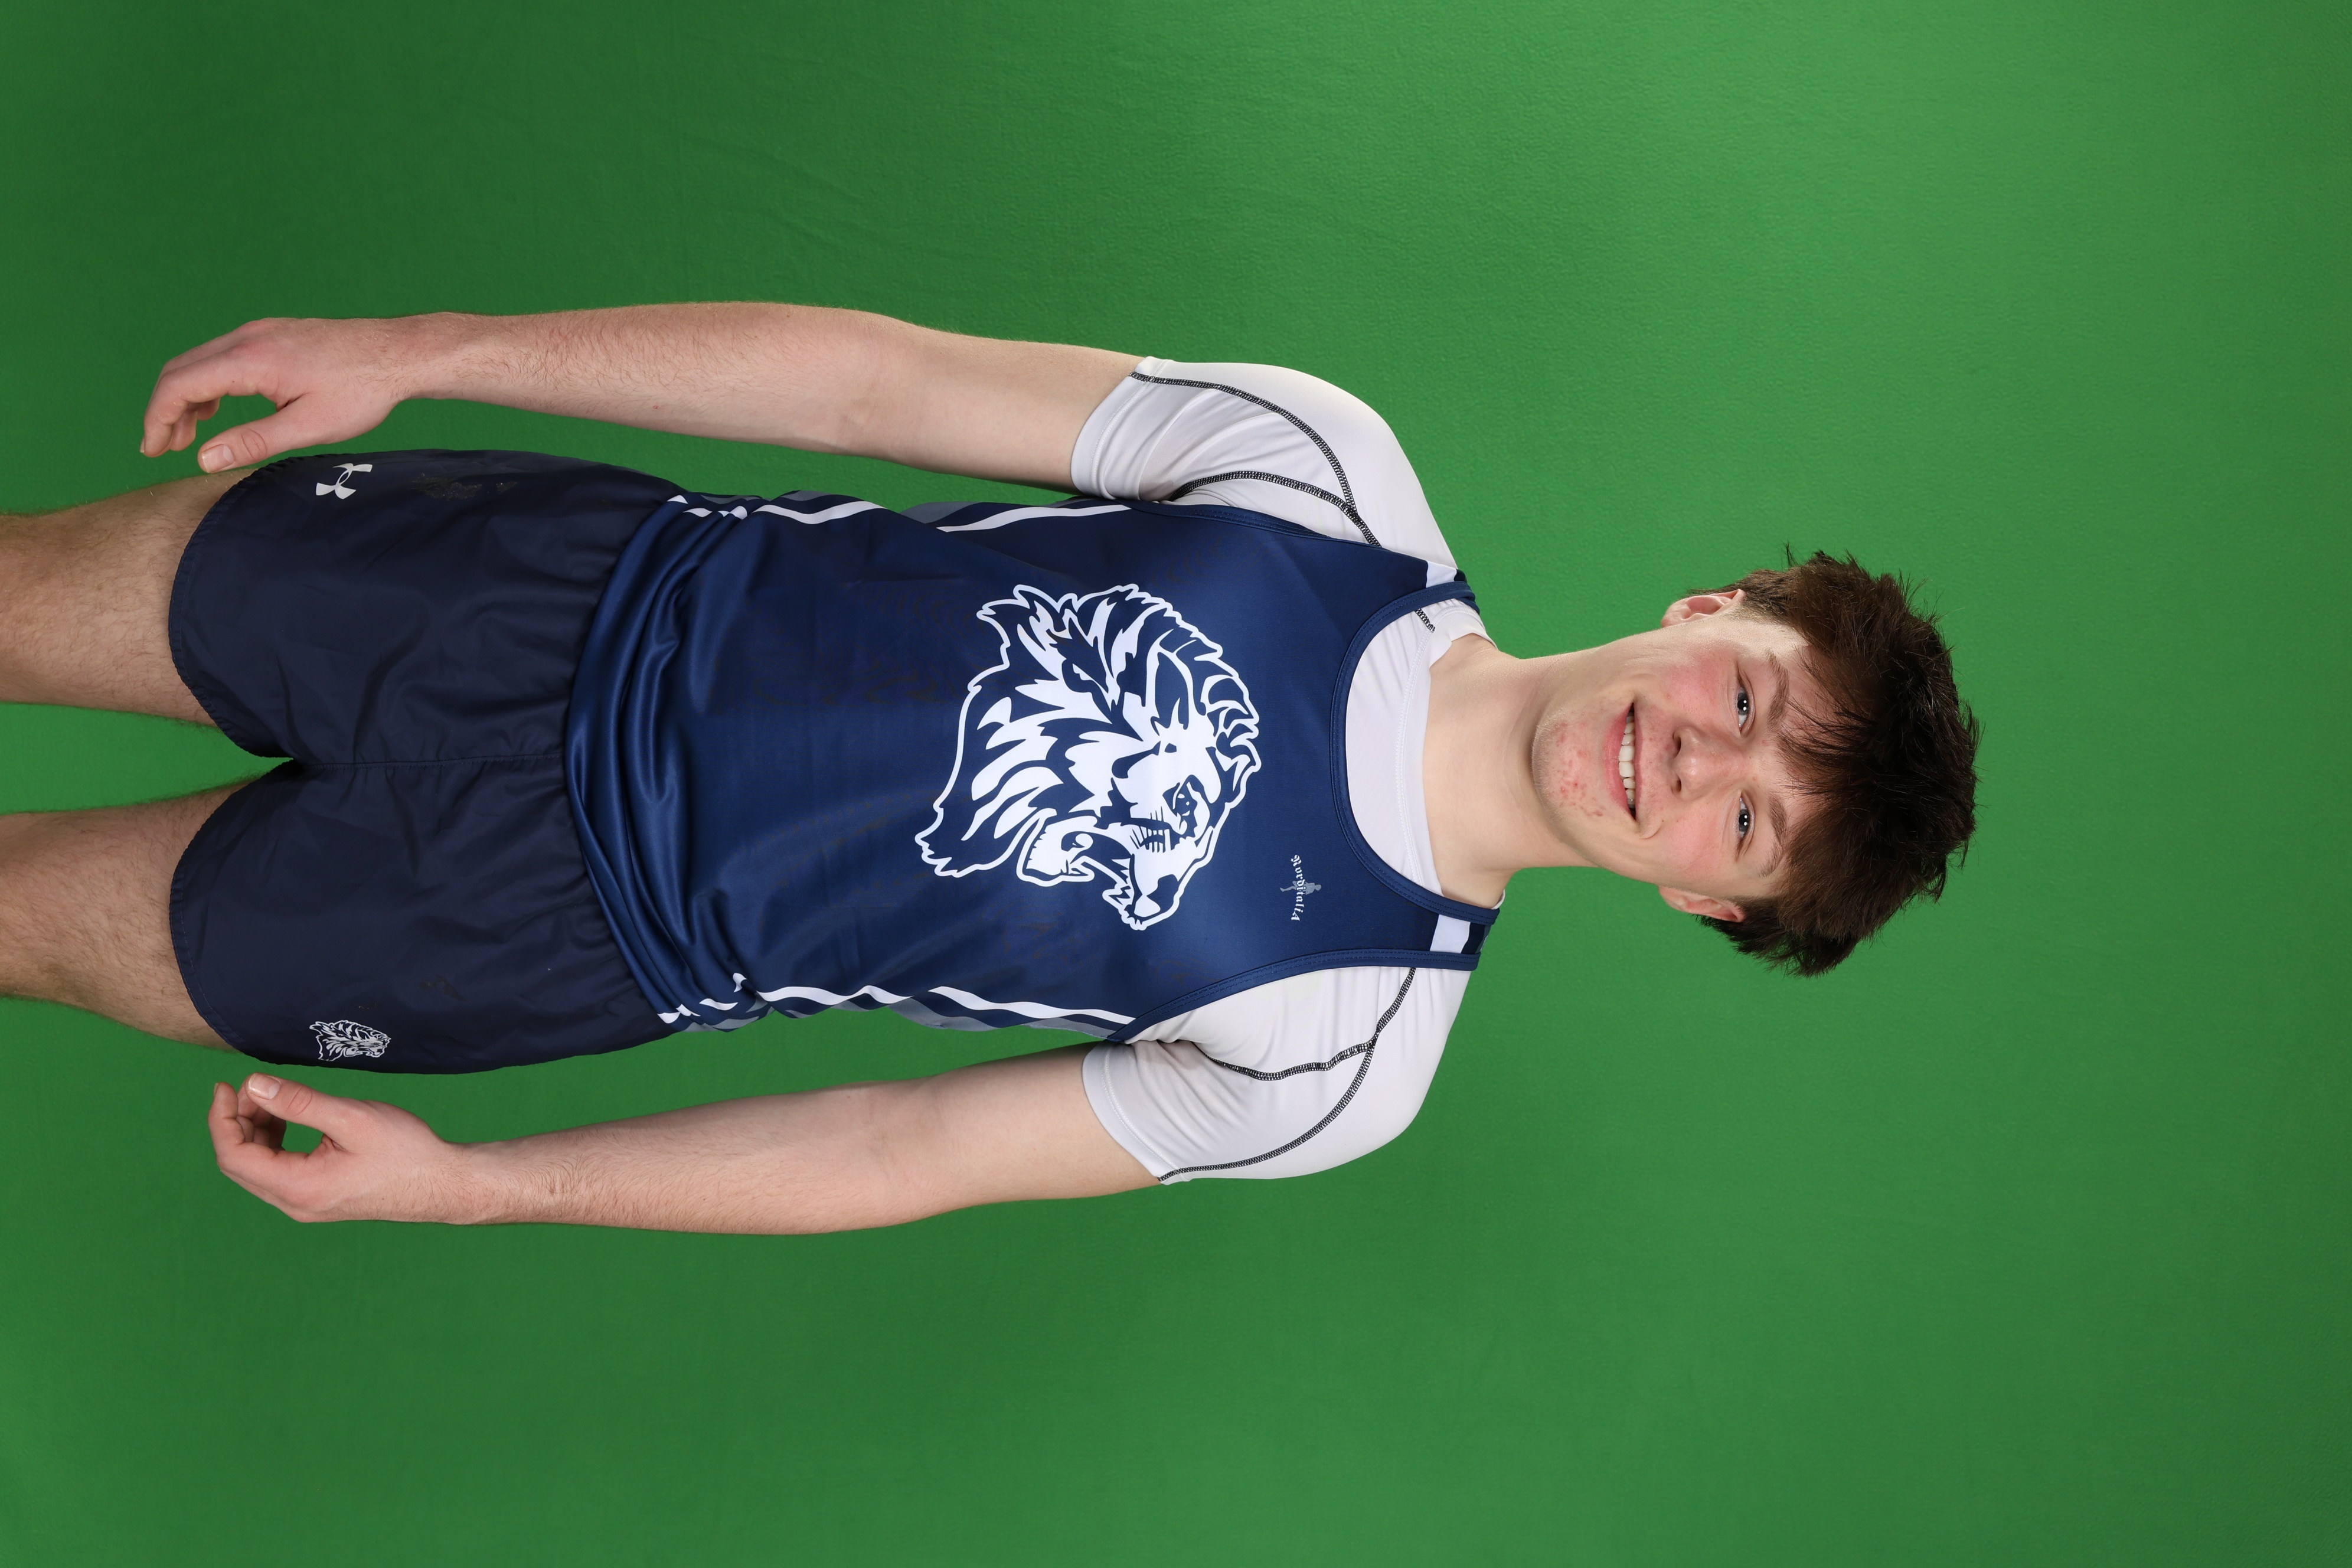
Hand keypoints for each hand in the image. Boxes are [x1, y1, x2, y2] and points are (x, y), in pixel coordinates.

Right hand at [142, 316, 428, 473]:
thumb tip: (203, 459)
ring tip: (190, 437)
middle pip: (182, 369)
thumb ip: (253, 442)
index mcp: (250, 359)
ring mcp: (260, 331)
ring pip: (201, 361)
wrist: (399, 354)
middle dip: (165, 409)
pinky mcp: (273, 334)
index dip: (158, 419)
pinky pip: (223, 356)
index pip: (179, 385)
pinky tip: (218, 410)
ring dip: (187, 397)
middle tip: (162, 447)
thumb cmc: (361, 391)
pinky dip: (210, 383)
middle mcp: (247, 337)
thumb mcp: (308, 427)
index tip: (152, 449)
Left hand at [208, 1073, 483, 1223]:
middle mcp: (295, 1203)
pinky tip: (288, 1118)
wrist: (442, 1184)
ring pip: (258, 1168)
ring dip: (256, 1130)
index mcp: (298, 1187)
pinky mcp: (318, 1197)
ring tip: (271, 1096)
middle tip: (252, 1085)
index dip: (222, 1119)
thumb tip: (254, 1085)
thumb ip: (299, 1102)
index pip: (234, 1156)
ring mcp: (306, 1204)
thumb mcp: (351, 1118)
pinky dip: (274, 1142)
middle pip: (240, 1164)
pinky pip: (279, 1170)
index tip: (228, 1085)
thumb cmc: (406, 1151)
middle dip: (237, 1121)